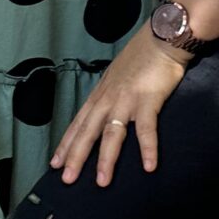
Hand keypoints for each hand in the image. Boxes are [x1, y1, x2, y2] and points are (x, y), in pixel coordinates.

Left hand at [50, 23, 187, 185]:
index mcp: (101, 93)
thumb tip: (109, 107)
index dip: (67, 143)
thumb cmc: (144, 55)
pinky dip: (147, 148)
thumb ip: (112, 92)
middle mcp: (108, 98)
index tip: (55, 162)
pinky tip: (149, 166)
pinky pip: (146, 129)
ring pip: (111, 134)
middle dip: (75, 156)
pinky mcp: (148, 100)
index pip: (79, 122)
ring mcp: (126, 100)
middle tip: (66, 179)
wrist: (163, 37)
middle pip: (87, 131)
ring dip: (106, 159)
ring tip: (102, 181)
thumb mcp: (119, 74)